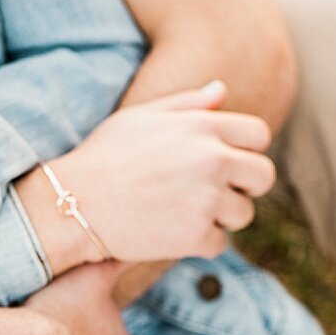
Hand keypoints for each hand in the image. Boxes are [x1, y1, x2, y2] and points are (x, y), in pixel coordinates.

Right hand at [19, 81, 277, 271]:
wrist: (73, 204)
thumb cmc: (102, 157)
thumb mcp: (140, 117)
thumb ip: (186, 104)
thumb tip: (221, 90)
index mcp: (203, 126)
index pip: (258, 136)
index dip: (245, 151)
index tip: (225, 165)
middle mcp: (212, 159)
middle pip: (263, 176)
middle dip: (244, 187)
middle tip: (214, 195)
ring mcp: (207, 198)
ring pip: (243, 214)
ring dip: (220, 219)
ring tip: (183, 214)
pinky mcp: (196, 235)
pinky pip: (219, 244)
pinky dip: (198, 244)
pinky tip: (170, 234)